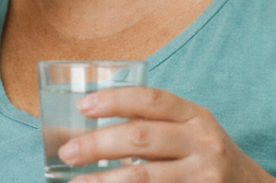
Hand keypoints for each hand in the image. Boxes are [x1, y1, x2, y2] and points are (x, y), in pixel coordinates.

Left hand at [57, 87, 275, 182]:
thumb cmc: (206, 155)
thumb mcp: (191, 130)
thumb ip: (155, 123)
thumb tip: (91, 126)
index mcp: (195, 116)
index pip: (151, 99)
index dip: (115, 99)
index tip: (84, 105)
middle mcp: (202, 143)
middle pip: (140, 138)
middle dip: (98, 144)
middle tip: (68, 152)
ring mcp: (203, 176)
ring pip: (144, 177)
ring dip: (105, 181)